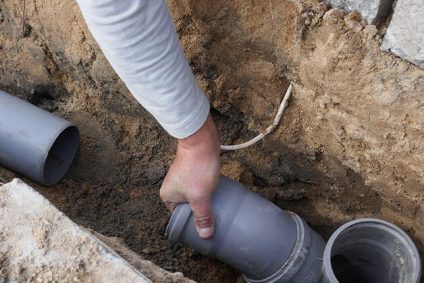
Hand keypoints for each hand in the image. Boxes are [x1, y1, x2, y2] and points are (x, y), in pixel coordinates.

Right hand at [160, 113, 219, 238]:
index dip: (192, 224)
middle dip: (200, 212)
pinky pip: (200, 187)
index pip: (180, 217)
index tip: (206, 228)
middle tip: (214, 219)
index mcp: (167, 196)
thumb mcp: (200, 196)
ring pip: (195, 197)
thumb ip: (202, 216)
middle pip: (188, 208)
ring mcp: (183, 178)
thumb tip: (205, 235)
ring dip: (206, 201)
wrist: (201, 140)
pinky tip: (218, 195)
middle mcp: (172, 188)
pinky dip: (208, 192)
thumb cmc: (197, 167)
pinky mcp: (193, 171)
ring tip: (218, 207)